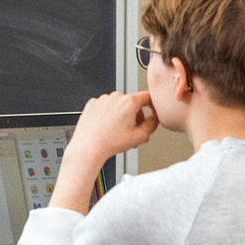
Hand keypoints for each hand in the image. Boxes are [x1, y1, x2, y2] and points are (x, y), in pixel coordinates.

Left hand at [49, 91, 157, 214]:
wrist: (88, 147)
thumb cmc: (111, 143)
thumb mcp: (141, 136)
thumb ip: (153, 124)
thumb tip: (156, 118)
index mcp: (129, 102)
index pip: (148, 97)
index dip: (153, 105)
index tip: (153, 112)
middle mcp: (115, 97)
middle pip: (132, 104)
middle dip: (136, 117)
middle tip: (134, 132)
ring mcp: (102, 99)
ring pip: (118, 106)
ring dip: (122, 117)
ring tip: (119, 133)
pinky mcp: (92, 104)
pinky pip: (105, 107)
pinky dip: (108, 115)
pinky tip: (107, 128)